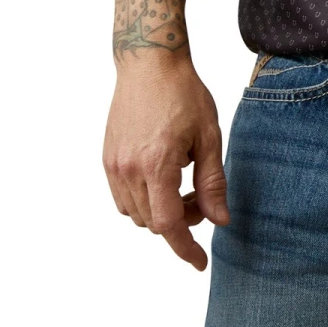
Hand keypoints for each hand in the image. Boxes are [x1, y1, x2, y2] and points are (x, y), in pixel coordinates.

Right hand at [103, 51, 229, 269]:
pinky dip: (144, 200)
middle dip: (181, 222)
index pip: (168, 225)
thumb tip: (220, 220)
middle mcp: (129, 170)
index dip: (185, 248)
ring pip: (136, 214)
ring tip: (184, 183)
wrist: (149, 63)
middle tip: (203, 199)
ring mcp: (114, 166)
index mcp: (157, 165)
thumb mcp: (209, 135)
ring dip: (161, 212)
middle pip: (153, 223)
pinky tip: (163, 177)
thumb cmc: (183, 93)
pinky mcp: (107, 158)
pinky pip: (123, 198)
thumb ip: (213, 181)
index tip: (200, 262)